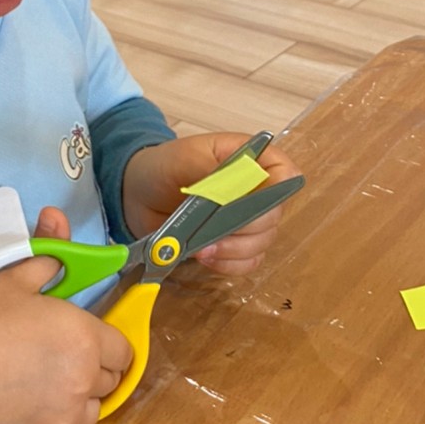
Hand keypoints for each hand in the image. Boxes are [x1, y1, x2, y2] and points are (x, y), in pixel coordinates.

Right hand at [0, 207, 132, 423]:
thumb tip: (58, 219)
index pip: (123, 349)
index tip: (81, 342)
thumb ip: (46, 257)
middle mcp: (85, 378)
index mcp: (84, 336)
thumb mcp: (9, 281)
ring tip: (43, 392)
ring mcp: (69, 418)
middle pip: (110, 381)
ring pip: (93, 414)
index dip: (104, 344)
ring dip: (76, 404)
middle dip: (91, 371)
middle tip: (55, 363)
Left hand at [122, 133, 301, 278]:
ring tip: (202, 247)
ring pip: (262, 243)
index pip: (286, 174)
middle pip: (274, 215)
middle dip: (243, 227)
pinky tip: (205, 256)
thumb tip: (239, 187)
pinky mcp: (234, 245)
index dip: (274, 192)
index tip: (247, 202)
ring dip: (232, 249)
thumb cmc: (164, 167)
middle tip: (213, 228)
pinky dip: (228, 264)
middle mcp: (258, 190)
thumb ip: (213, 171)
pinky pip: (247, 263)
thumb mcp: (185, 158)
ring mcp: (247, 221)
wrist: (138, 193)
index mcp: (253, 159)